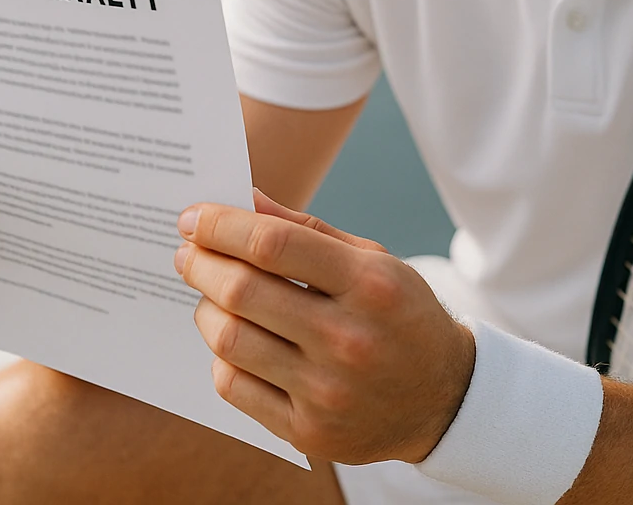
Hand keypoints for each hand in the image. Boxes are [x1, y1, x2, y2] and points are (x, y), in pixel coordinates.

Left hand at [173, 189, 475, 464]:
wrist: (444, 398)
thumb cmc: (400, 314)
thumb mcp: (373, 260)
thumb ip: (306, 230)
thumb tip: (241, 200)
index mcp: (369, 284)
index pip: (273, 245)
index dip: (221, 225)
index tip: (193, 217)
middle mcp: (349, 339)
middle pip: (242, 292)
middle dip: (200, 263)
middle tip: (187, 252)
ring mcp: (327, 392)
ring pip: (229, 340)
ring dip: (205, 308)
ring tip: (208, 294)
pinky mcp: (309, 432)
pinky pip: (235, 387)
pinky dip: (221, 357)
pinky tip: (232, 339)